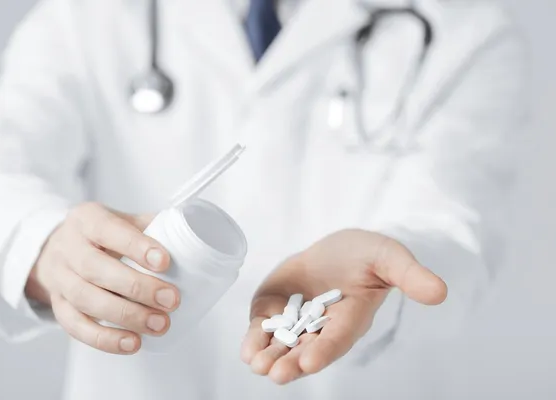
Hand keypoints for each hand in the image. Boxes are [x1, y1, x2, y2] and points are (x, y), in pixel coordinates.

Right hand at [25, 202, 179, 354]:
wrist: (57, 248)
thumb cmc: (103, 235)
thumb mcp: (123, 220)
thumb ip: (152, 226)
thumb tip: (193, 238)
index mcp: (87, 219)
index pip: (107, 229)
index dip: (135, 246)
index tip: (164, 262)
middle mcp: (67, 247)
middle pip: (95, 268)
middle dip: (136, 287)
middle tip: (171, 300)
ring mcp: (59, 278)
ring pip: (85, 300)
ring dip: (126, 316)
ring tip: (159, 325)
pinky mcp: (58, 306)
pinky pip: (76, 326)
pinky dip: (105, 339)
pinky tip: (132, 343)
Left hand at [241, 229, 446, 383]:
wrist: (336, 249)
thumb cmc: (366, 254)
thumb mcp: (388, 257)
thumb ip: (408, 275)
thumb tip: (440, 292)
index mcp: (350, 318)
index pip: (338, 338)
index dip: (325, 349)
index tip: (311, 360)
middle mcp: (322, 327)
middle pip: (306, 349)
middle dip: (292, 362)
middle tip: (277, 373)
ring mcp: (296, 322)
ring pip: (282, 345)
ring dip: (269, 356)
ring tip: (257, 364)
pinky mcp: (276, 311)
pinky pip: (264, 328)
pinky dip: (255, 338)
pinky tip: (248, 348)